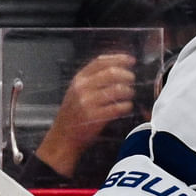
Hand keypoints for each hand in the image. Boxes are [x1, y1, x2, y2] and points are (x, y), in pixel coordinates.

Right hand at [34, 52, 135, 177]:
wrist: (62, 137)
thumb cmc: (73, 113)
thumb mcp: (77, 91)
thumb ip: (93, 79)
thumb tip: (119, 67)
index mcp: (78, 79)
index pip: (100, 62)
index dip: (118, 58)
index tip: (131, 60)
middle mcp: (82, 88)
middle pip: (112, 73)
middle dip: (127, 75)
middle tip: (132, 80)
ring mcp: (88, 102)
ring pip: (118, 89)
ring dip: (129, 91)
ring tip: (129, 95)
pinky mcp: (95, 117)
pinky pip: (119, 107)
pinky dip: (127, 106)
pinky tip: (126, 107)